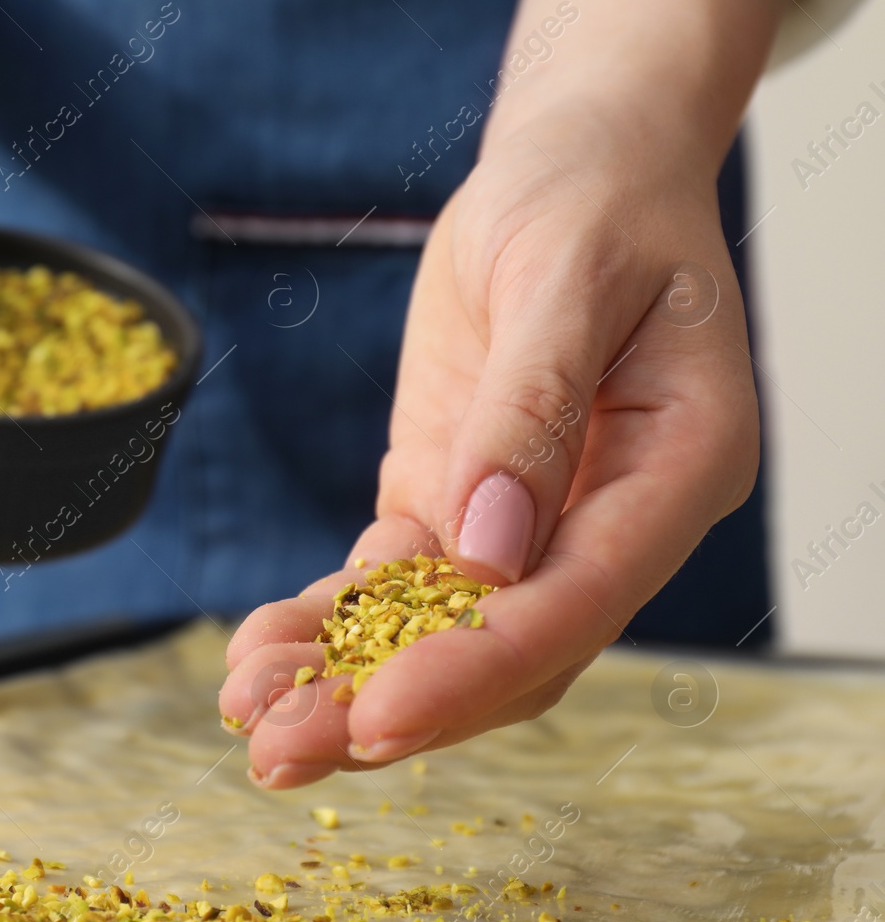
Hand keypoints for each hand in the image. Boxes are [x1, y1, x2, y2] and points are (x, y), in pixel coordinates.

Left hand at [220, 105, 759, 787]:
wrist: (572, 170)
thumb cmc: (594, 202)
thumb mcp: (568, 276)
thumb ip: (533, 407)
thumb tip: (492, 545)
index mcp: (676, 469)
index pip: (581, 600)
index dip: (480, 665)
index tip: (382, 714)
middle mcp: (609, 521)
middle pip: (508, 652)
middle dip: (393, 708)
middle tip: (279, 751)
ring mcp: (529, 524)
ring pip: (441, 635)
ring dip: (344, 681)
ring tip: (246, 710)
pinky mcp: (457, 504)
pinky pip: (394, 585)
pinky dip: (329, 623)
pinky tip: (260, 652)